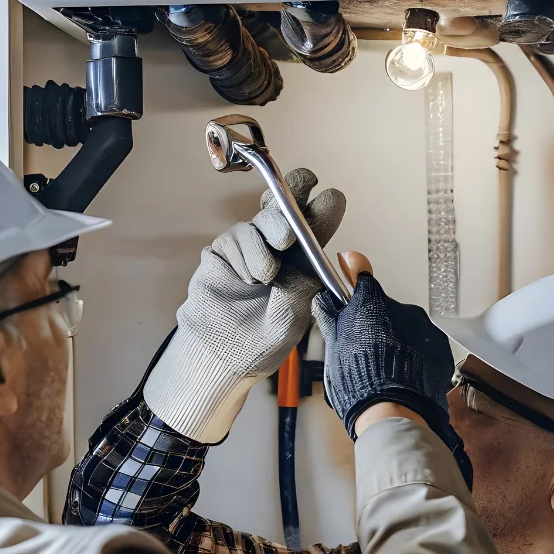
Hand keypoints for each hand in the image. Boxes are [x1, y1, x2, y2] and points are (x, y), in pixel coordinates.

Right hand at [144, 168, 345, 442]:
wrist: (222, 354)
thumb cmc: (263, 340)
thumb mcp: (293, 314)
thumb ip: (304, 281)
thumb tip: (329, 251)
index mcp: (306, 262)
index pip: (319, 223)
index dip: (326, 207)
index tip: (331, 199)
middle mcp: (281, 247)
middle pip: (290, 205)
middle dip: (294, 201)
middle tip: (292, 229)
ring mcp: (253, 244)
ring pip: (265, 218)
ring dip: (269, 238)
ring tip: (267, 275)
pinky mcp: (226, 248)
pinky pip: (238, 237)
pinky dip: (246, 255)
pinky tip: (248, 279)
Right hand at [313, 272, 473, 486]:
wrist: (394, 413)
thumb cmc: (361, 382)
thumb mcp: (333, 347)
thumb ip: (331, 316)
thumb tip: (325, 300)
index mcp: (373, 304)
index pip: (362, 277)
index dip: (354, 281)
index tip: (349, 278)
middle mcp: (403, 310)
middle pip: (386, 309)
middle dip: (376, 324)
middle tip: (364, 349)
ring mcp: (426, 330)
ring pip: (407, 329)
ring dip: (397, 342)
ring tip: (384, 369)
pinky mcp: (441, 351)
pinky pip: (425, 348)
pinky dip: (416, 358)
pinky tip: (403, 377)